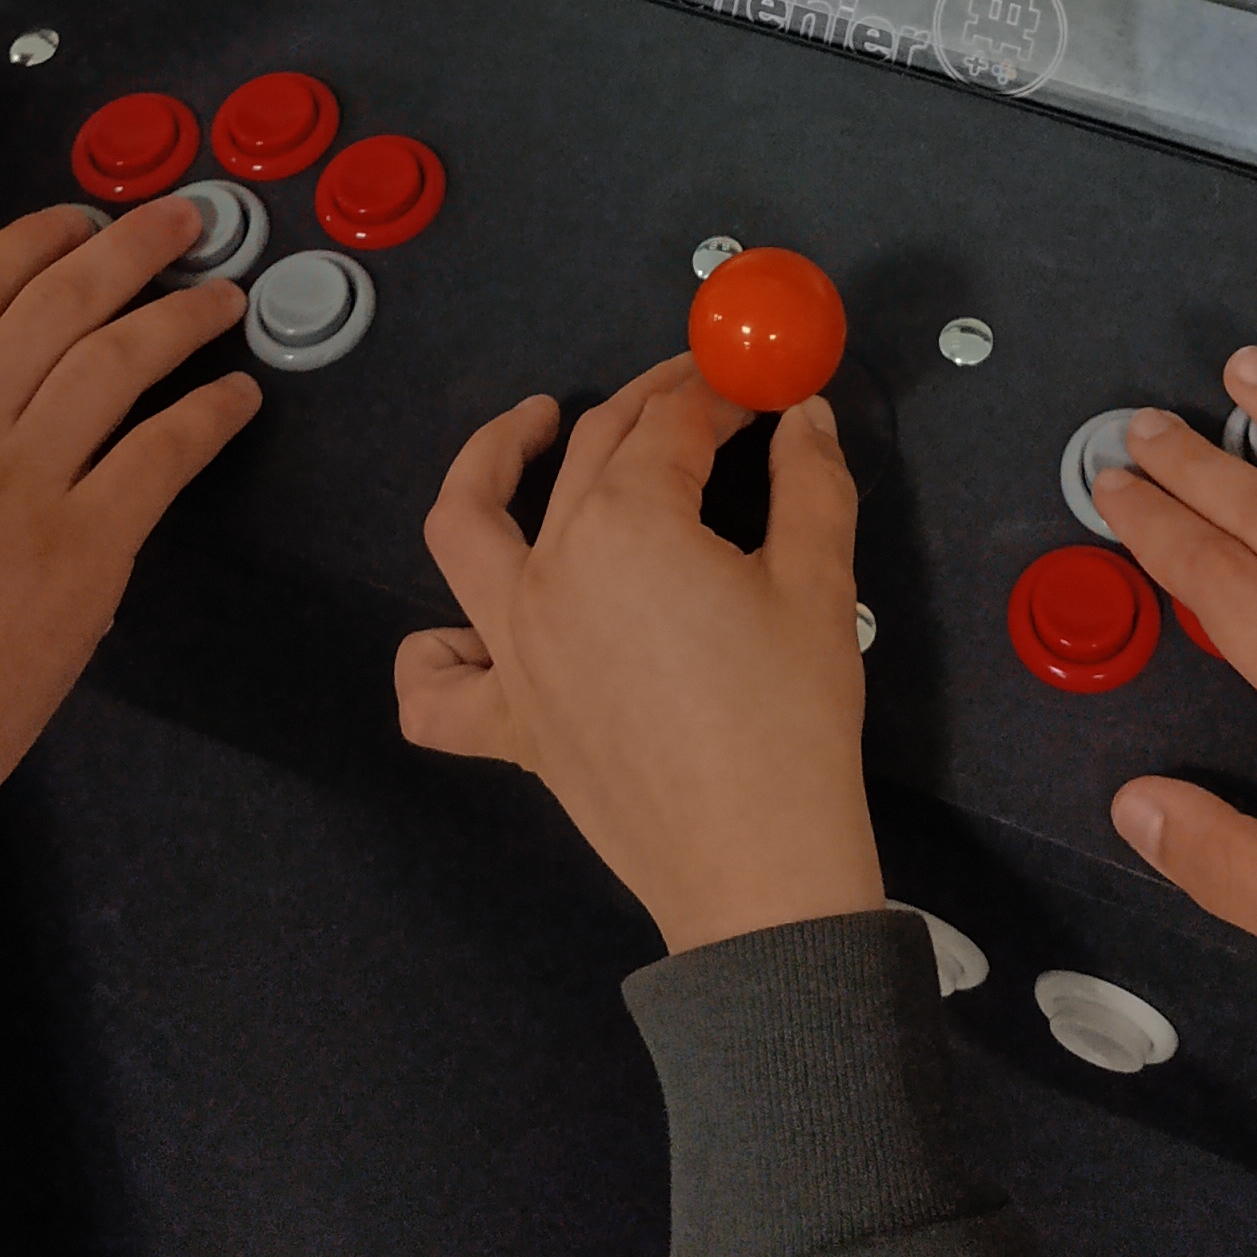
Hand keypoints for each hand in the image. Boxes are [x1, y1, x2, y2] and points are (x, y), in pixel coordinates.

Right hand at [0, 196, 257, 902]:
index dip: (32, 241)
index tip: (77, 220)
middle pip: (60, 304)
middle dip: (129, 246)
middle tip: (183, 219)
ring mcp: (22, 488)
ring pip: (119, 362)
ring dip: (182, 317)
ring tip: (224, 297)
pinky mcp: (82, 555)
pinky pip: (161, 456)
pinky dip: (207, 416)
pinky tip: (238, 399)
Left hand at [398, 356, 883, 952]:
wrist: (757, 871)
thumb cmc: (792, 722)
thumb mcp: (820, 584)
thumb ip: (809, 481)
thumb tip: (803, 415)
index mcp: (626, 526)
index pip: (674, 424)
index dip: (723, 392)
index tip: (762, 385)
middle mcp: (549, 572)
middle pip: (591, 453)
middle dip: (650, 404)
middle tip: (700, 393)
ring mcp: (514, 650)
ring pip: (463, 531)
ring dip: (489, 461)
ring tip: (531, 428)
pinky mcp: (508, 725)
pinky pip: (436, 686)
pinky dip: (438, 652)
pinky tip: (472, 630)